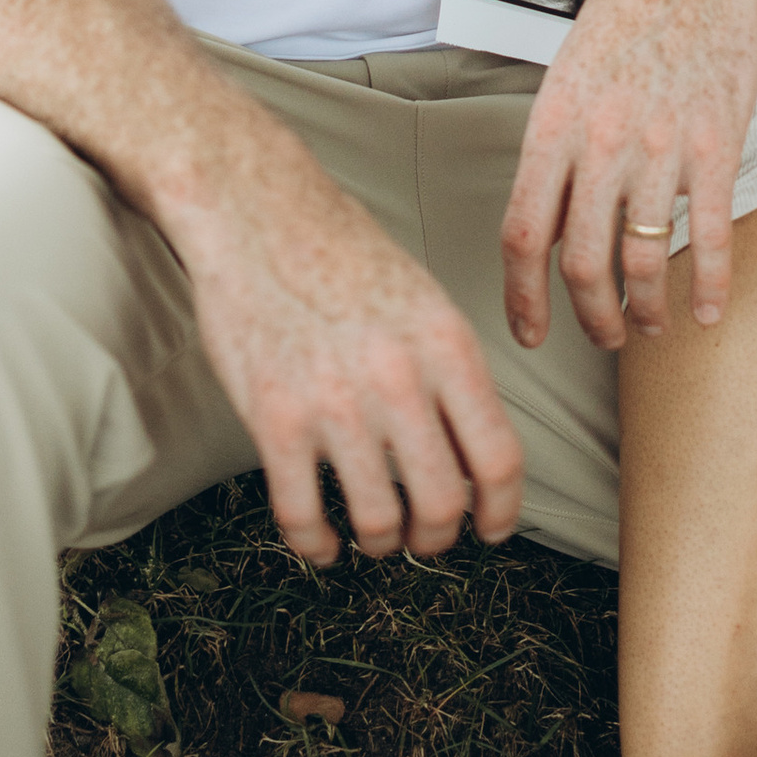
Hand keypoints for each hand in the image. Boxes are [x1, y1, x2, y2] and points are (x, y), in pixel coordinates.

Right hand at [168, 117, 523, 565]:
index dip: (501, 511)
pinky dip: (316, 545)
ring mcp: (333, 402)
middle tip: (426, 538)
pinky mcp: (273, 420)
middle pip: (442, 505)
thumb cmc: (340, 251)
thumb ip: (451, 373)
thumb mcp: (422, 298)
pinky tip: (321, 541)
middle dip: (437, 538)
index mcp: (445, 344)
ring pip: (377, 521)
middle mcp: (397, 378)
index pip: (498, 458)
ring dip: (380, 543)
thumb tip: (475, 455)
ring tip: (374, 533)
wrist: (255, 210)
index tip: (490, 529)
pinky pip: (303, 517)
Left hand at [499, 0, 756, 348]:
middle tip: (602, 335)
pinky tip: (707, 310)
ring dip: (644, 311)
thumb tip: (551, 226)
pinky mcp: (716, 145)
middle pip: (582, 265)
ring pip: (642, 262)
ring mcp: (661, 147)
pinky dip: (708, 287)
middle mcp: (601, 142)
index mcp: (553, 124)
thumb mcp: (568, 76)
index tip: (529, 332)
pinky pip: (710, 238)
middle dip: (591, 319)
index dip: (521, 298)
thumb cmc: (627, 15)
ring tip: (649, 324)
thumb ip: (558, 151)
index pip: (523, 233)